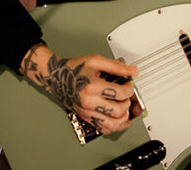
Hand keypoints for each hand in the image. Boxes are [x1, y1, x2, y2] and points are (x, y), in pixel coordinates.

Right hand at [21, 44, 142, 133]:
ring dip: (124, 118)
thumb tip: (133, 71)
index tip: (129, 85)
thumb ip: (116, 66)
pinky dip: (114, 127)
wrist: (57, 77)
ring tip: (125, 109)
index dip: (130, 89)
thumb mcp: (96, 61)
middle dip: (128, 103)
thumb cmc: (75, 68)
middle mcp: (88, 102)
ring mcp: (86, 112)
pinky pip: (103, 129)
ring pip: (112, 125)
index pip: (120, 93)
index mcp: (92, 86)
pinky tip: (119, 120)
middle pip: (118, 110)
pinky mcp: (85, 117)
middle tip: (127, 96)